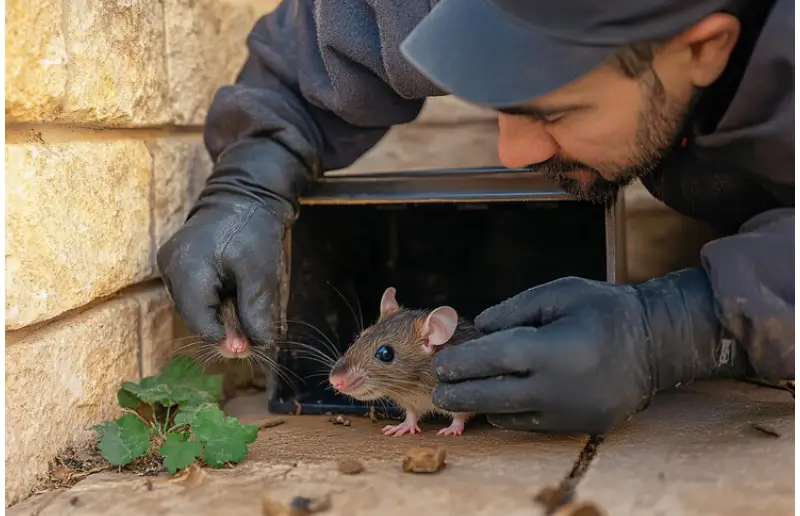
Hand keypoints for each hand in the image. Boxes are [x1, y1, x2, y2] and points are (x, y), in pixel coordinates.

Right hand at [156, 193, 289, 344]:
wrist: (245, 195)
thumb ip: (257, 311)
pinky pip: (196, 293)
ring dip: (221, 313)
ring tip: (245, 300)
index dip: (226, 338)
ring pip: (196, 307)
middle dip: (225, 326)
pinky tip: (234, 290)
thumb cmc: (253, 230)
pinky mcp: (177, 263)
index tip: (251, 345)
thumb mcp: (261, 274)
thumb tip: (259, 345)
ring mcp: (170, 265)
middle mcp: (169, 268)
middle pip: (196, 316)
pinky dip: (216, 299)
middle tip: (253, 333)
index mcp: (185, 270)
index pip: (200, 323)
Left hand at [431, 269, 746, 434]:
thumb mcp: (559, 294)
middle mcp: (562, 387)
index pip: (496, 359)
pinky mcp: (580, 425)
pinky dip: (510, 412)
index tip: (440, 363)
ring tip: (460, 395)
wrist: (657, 344)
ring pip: (511, 415)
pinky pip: (532, 424)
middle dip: (460, 394)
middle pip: (495, 396)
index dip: (464, 361)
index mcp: (555, 349)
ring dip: (482, 405)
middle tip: (437, 391)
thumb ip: (514, 310)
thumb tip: (478, 328)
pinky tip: (497, 400)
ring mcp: (571, 412)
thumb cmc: (603, 310)